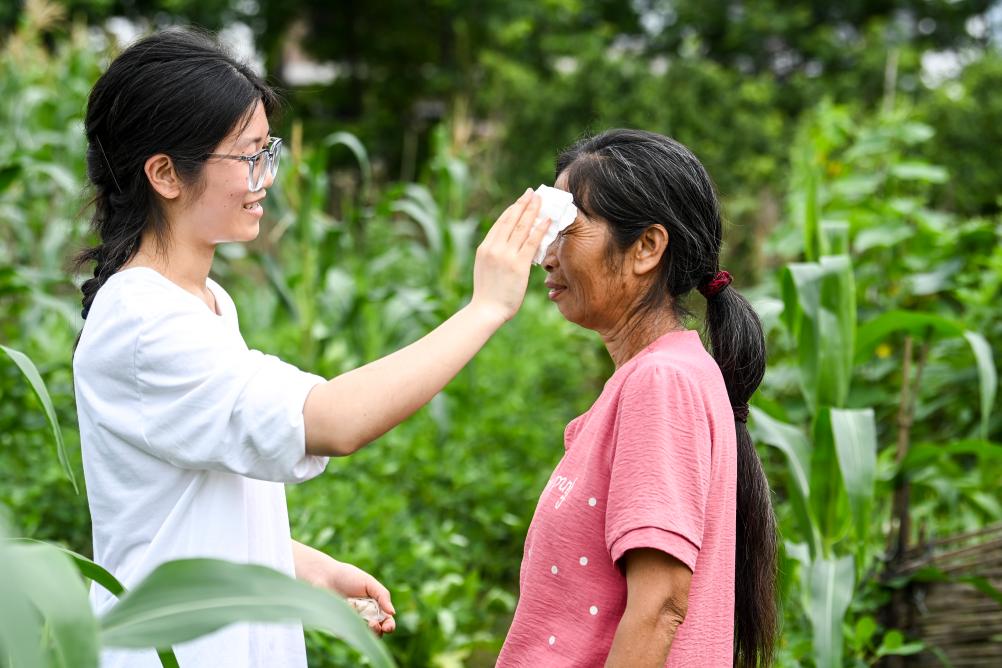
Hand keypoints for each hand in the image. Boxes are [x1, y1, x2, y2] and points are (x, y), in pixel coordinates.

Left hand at [292, 541, 395, 635]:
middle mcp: (365, 616)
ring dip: (369, 633)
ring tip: (369, 624)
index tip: (388, 626)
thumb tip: (393, 613)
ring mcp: (352, 622)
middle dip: (381, 631)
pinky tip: (353, 621)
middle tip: (377, 625)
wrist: (324, 576)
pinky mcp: (340, 626)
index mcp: (374, 606)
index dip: (389, 625)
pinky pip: (348, 634)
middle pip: (378, 631)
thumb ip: (382, 596)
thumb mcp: (369, 583)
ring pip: (365, 635)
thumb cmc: (347, 577)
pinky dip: (353, 632)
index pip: (386, 620)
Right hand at [470, 188, 548, 323]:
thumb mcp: (485, 268)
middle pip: (512, 220)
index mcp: (485, 247)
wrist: (486, 310)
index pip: (501, 223)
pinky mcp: (518, 265)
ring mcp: (506, 255)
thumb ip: (494, 255)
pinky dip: (540, 229)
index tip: (521, 200)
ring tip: (542, 200)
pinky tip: (547, 219)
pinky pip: (531, 242)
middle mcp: (494, 247)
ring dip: (533, 211)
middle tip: (533, 193)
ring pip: (522, 227)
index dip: (513, 209)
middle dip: (523, 204)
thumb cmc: (488, 294)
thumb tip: (506, 247)